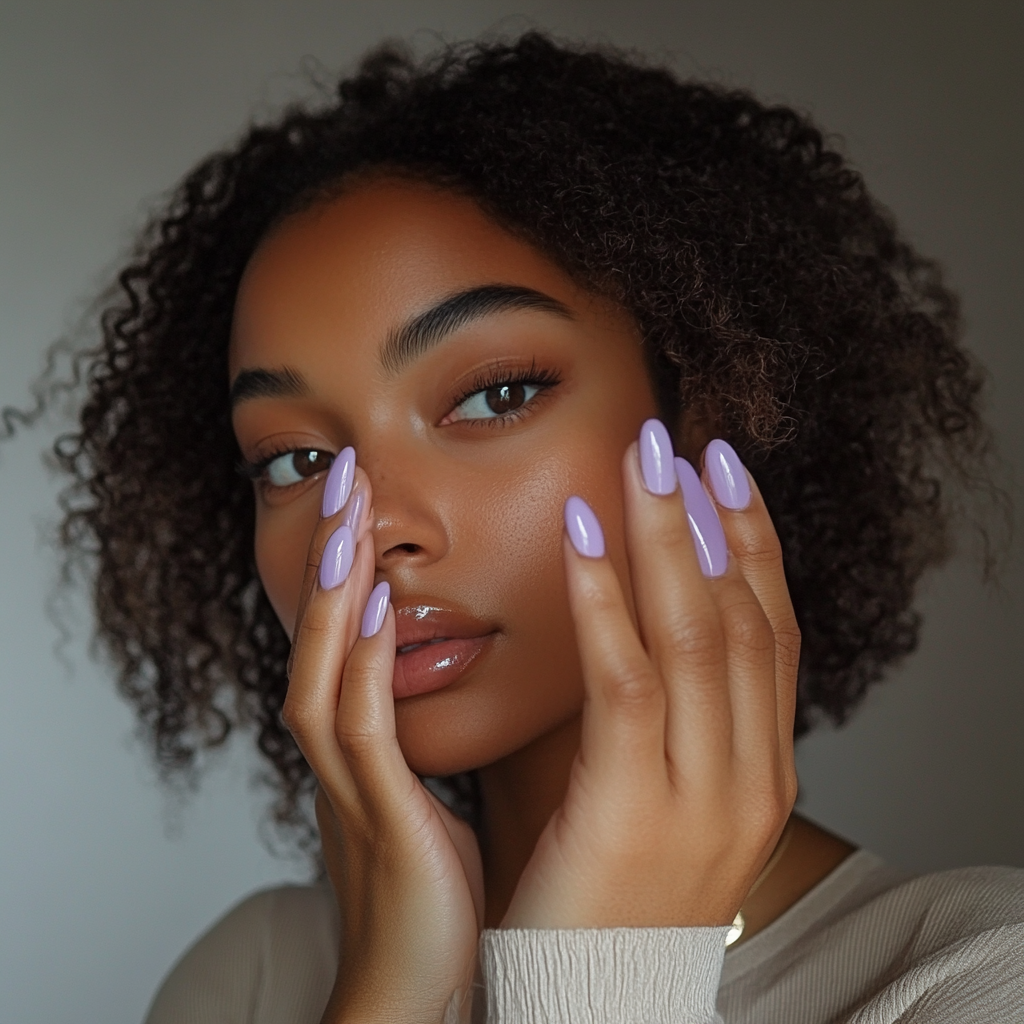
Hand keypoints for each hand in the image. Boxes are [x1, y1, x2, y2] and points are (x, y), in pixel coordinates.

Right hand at [281, 455, 483, 1023]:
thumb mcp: (431, 799)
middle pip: (319, 637)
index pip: (344, 640)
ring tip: (348, 510)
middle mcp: (345, 759)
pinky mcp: (377, 820)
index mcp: (365, 751)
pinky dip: (358, 663)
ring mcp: (352, 787)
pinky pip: (358, 730)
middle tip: (345, 473)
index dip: (347, 569)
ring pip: (324, 669)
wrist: (421, 996)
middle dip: (329, 555)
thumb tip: (450, 691)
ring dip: (331, 589)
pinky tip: (370, 605)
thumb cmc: (436, 901)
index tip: (366, 499)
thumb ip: (425, 743)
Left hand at [501, 426, 799, 929]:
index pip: (774, 631)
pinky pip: (627, 680)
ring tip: (641, 460)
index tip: (723, 471)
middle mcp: (751, 776)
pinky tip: (585, 534)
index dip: (751, 542)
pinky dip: (609, 599)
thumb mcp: (665, 798)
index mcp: (762, 770)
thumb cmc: (610, 892)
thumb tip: (646, 622)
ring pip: (697, 634)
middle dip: (710, 519)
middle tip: (680, 440)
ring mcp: (703, 796)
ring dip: (666, 536)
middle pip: (744, 616)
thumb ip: (672, 719)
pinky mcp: (632, 809)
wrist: (587, 1005)